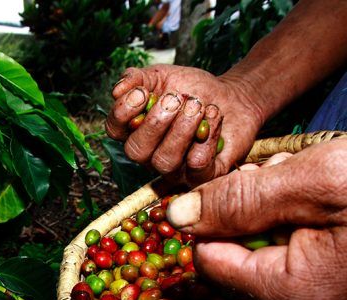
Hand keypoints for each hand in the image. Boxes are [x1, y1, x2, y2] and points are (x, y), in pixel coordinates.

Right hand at [106, 65, 264, 184]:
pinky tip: (213, 117)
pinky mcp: (201, 175)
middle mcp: (149, 154)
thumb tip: (117, 90)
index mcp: (134, 131)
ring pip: (165, 162)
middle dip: (155, 123)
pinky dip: (207, 139)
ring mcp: (174, 169)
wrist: (233, 96)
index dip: (123, 113)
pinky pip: (197, 167)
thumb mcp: (163, 76)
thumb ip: (138, 79)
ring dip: (182, 130)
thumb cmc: (193, 90)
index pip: (114, 130)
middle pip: (136, 151)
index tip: (142, 93)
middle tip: (176, 99)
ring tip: (198, 106)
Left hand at [166, 140, 346, 299]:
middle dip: (258, 213)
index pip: (209, 258)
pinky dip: (311, 238)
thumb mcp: (316, 181)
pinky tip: (334, 213)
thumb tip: (177, 215)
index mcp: (288, 297)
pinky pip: (306, 271)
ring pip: (274, 261)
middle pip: (241, 258)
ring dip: (287, 220)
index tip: (252, 183)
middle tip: (296, 179)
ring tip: (323, 194)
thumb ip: (240, 200)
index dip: (220, 216)